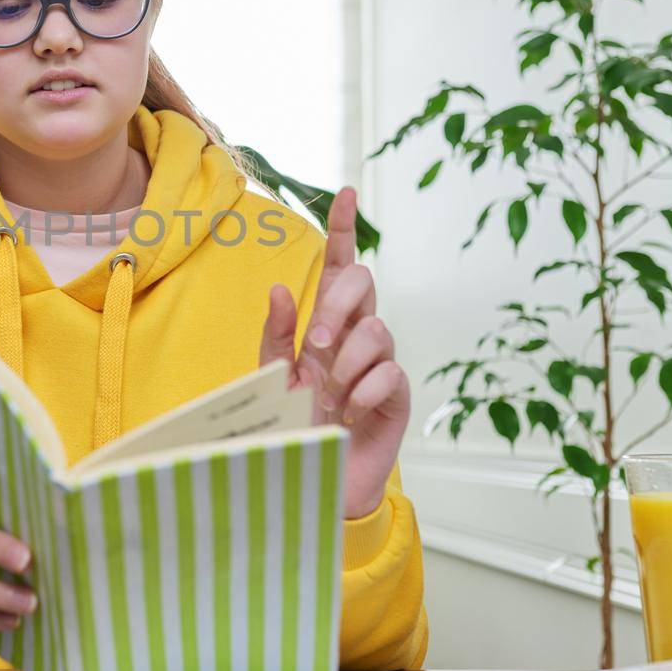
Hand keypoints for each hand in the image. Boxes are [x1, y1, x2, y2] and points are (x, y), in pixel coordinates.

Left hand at [258, 186, 409, 518]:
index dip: (341, 229)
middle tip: (315, 348)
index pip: (339, 267)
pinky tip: (349, 414)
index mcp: (326, 323)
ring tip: (330, 395)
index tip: (342, 192)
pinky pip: (391, 373)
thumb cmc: (294, 425)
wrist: (314, 478)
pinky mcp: (398, 396)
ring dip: (347, 361)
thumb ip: (276, 335)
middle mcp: (357, 335)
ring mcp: (381, 364)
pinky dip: (365, 391)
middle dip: (337, 307)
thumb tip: (280, 288)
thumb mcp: (274, 378)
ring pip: (378, 329)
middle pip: (363, 284)